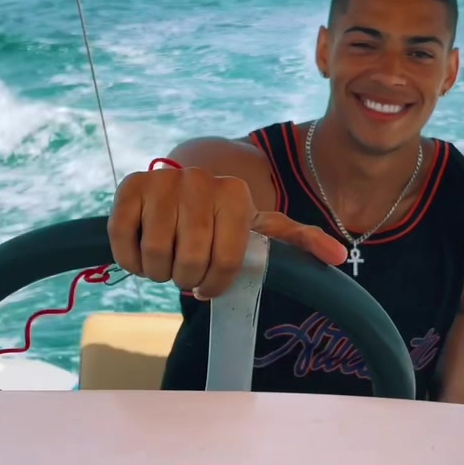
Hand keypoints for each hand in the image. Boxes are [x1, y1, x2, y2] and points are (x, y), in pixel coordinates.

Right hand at [108, 166, 347, 297]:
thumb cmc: (224, 221)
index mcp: (236, 195)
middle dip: (186, 278)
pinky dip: (131, 260)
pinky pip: (124, 240)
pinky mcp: (129, 187)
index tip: (209, 283)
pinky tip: (142, 252)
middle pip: (189, 261)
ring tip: (167, 260)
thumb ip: (298, 242)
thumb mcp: (261, 230)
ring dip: (159, 271)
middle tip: (186, 270)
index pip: (225, 262)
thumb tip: (339, 257)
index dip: (214, 283)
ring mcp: (162, 182)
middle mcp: (200, 181)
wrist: (182, 189)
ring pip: (157, 254)